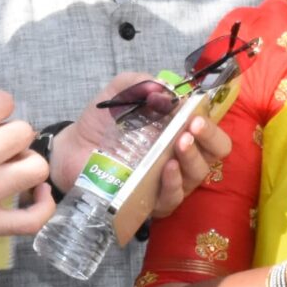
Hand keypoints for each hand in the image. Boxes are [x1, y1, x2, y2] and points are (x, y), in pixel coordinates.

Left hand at [50, 74, 232, 218]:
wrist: (73, 149)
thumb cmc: (104, 123)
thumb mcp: (119, 93)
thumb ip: (140, 83)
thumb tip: (166, 90)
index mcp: (180, 130)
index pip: (212, 131)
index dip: (211, 124)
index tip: (195, 115)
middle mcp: (182, 157)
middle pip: (213, 154)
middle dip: (208, 140)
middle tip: (190, 130)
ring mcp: (169, 182)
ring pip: (195, 176)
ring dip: (191, 158)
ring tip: (179, 144)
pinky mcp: (151, 202)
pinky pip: (171, 198)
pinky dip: (172, 183)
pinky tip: (166, 169)